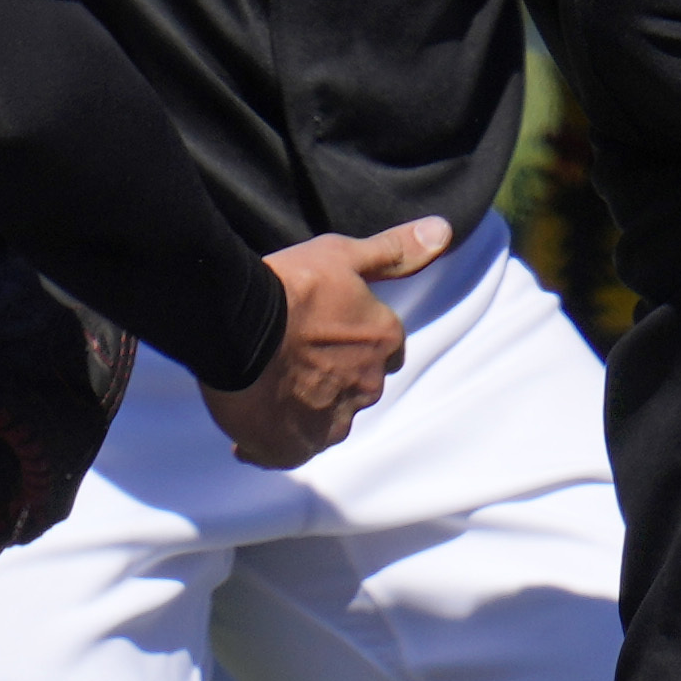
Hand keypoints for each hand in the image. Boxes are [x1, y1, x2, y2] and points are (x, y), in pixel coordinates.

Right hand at [205, 222, 443, 467]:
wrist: (237, 324)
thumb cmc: (290, 285)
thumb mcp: (344, 255)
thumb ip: (394, 251)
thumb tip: (443, 229)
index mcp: (384, 341)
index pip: (383, 349)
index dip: (353, 341)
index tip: (322, 331)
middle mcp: (367, 386)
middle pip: (355, 387)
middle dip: (330, 378)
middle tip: (289, 357)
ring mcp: (331, 422)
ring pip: (324, 422)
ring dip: (303, 411)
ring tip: (266, 391)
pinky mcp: (293, 447)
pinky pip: (289, 450)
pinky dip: (273, 442)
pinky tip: (251, 427)